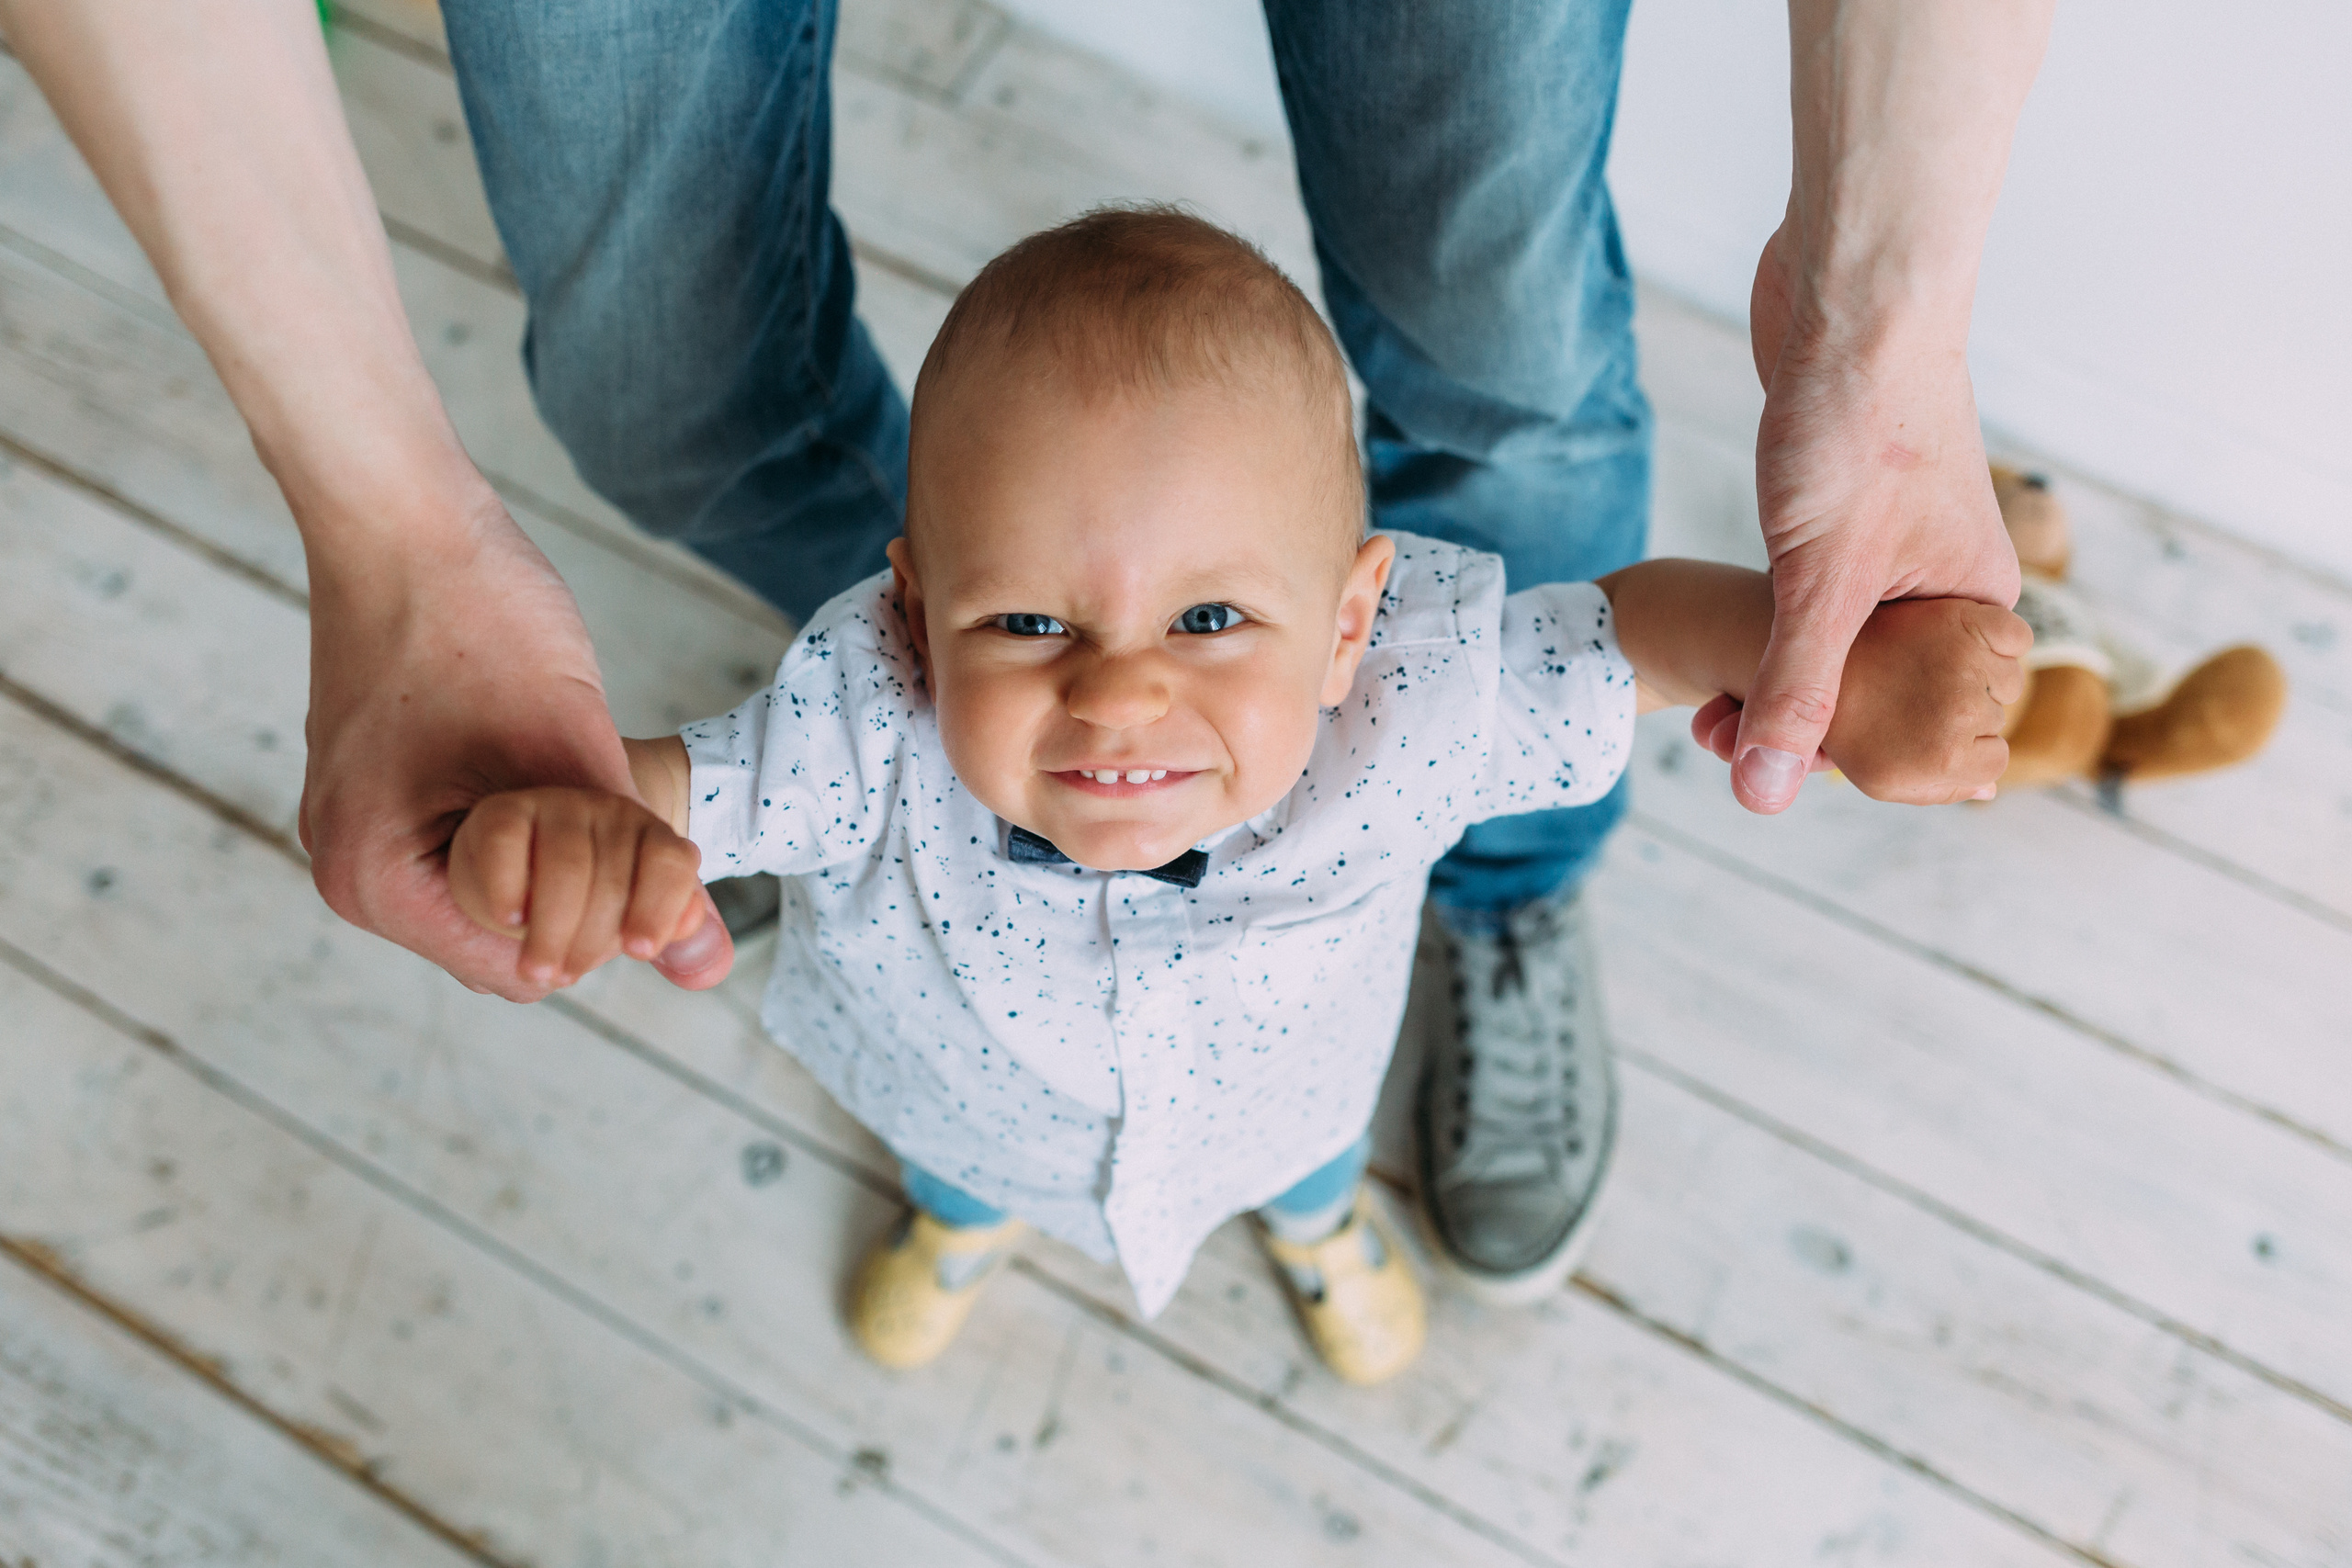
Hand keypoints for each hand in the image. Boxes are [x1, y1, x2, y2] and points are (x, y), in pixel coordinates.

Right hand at [298, 497, 731, 998]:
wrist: (403, 509)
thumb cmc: (479, 614)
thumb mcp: (580, 751)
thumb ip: (643, 866)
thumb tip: (712, 968)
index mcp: (374, 882)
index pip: (525, 969)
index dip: (605, 923)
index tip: (642, 848)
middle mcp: (350, 869)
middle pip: (509, 939)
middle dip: (585, 890)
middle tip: (623, 803)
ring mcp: (361, 825)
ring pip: (500, 891)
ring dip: (564, 852)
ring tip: (588, 774)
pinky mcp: (383, 786)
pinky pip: (474, 844)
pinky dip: (534, 821)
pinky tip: (557, 761)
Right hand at [448, 787, 711, 987]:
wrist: (516, 876)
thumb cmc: (585, 905)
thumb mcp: (632, 923)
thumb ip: (672, 939)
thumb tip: (707, 973)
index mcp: (654, 839)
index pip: (672, 864)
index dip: (659, 909)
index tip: (639, 951)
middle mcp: (612, 813)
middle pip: (612, 878)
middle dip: (590, 940)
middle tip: (565, 976)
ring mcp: (558, 806)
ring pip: (565, 866)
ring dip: (550, 930)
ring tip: (537, 970)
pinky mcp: (504, 812)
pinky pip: (508, 845)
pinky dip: (506, 890)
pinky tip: (509, 919)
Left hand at [1733, 221, 2023, 811]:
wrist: (1854, 293)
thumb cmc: (1860, 425)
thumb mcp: (1820, 581)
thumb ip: (1796, 688)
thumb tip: (1765, 793)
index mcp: (1976, 607)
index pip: (1919, 721)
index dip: (1842, 757)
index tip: (1763, 772)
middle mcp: (1947, 578)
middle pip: (1873, 685)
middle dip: (1795, 718)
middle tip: (1712, 736)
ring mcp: (1900, 541)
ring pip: (1837, 635)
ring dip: (1776, 670)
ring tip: (1708, 705)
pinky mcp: (1850, 505)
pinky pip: (1814, 588)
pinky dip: (1774, 618)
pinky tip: (1727, 632)